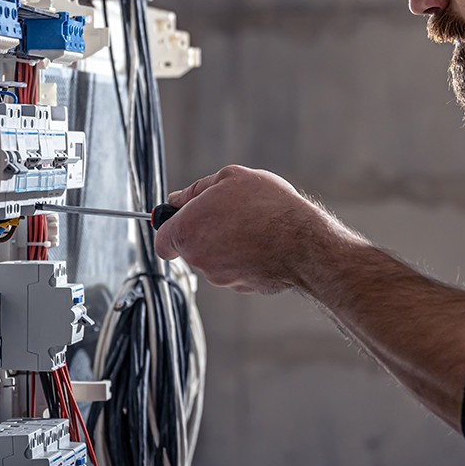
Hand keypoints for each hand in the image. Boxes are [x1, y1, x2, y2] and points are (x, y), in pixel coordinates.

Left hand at [154, 164, 355, 293]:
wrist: (303, 242)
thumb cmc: (268, 207)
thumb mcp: (231, 178)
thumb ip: (196, 189)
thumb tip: (178, 199)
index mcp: (188, 230)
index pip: (162, 239)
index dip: (170, 228)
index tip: (182, 220)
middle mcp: (199, 258)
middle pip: (191, 247)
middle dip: (205, 232)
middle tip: (231, 213)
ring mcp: (220, 276)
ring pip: (215, 259)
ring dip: (227, 244)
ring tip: (254, 226)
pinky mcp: (242, 287)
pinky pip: (236, 270)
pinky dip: (245, 258)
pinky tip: (263, 243)